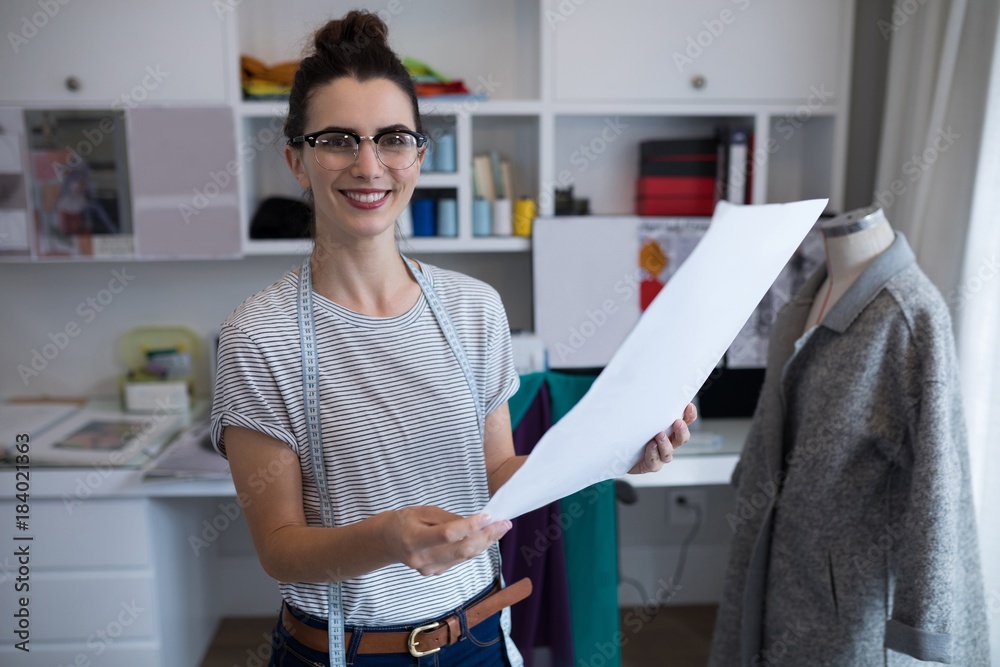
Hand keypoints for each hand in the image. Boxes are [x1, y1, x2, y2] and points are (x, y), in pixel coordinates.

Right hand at [385, 506, 510, 575]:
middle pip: (461, 550)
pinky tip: (485, 537)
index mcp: (414, 539)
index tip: (488, 516)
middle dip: (486, 536)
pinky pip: (460, 560)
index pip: (448, 534)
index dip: (470, 526)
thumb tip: (474, 522)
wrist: (388, 542)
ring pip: (464, 557)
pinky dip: (475, 548)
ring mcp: (429, 569)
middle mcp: (422, 558)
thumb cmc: (405, 521)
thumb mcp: (423, 511)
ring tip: (500, 529)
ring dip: (485, 543)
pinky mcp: (435, 573)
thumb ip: (447, 518)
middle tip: (504, 524)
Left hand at [628, 402, 697, 473]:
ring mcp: (661, 455)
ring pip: (669, 452)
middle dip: (681, 430)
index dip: (690, 415)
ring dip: (666, 444)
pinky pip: (655, 461)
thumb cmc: (632, 432)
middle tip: (677, 423)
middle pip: (682, 438)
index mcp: (670, 429)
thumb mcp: (638, 415)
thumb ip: (643, 405)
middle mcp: (669, 442)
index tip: (688, 406)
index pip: (685, 421)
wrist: (621, 453)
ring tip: (660, 435)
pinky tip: (650, 446)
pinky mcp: (651, 464)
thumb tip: (637, 384)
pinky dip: (653, 453)